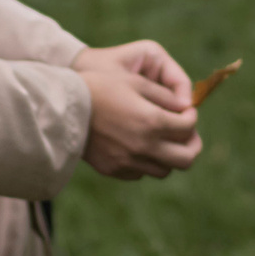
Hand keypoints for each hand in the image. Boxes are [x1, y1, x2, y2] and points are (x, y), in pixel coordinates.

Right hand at [74, 40, 200, 179]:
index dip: (192, 117)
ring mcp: (129, 162)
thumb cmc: (99, 88)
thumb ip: (165, 97)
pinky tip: (139, 147)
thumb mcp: (135, 82)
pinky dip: (146, 162)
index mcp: (152, 122)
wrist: (62, 108)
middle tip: (187, 134)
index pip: (189, 127)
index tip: (186, 113)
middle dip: (192, 145)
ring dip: (170, 156)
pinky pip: (141, 173)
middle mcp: (144, 146)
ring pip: (165, 171)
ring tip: (163, 141)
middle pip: (186, 159)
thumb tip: (185, 108)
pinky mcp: (114, 170)